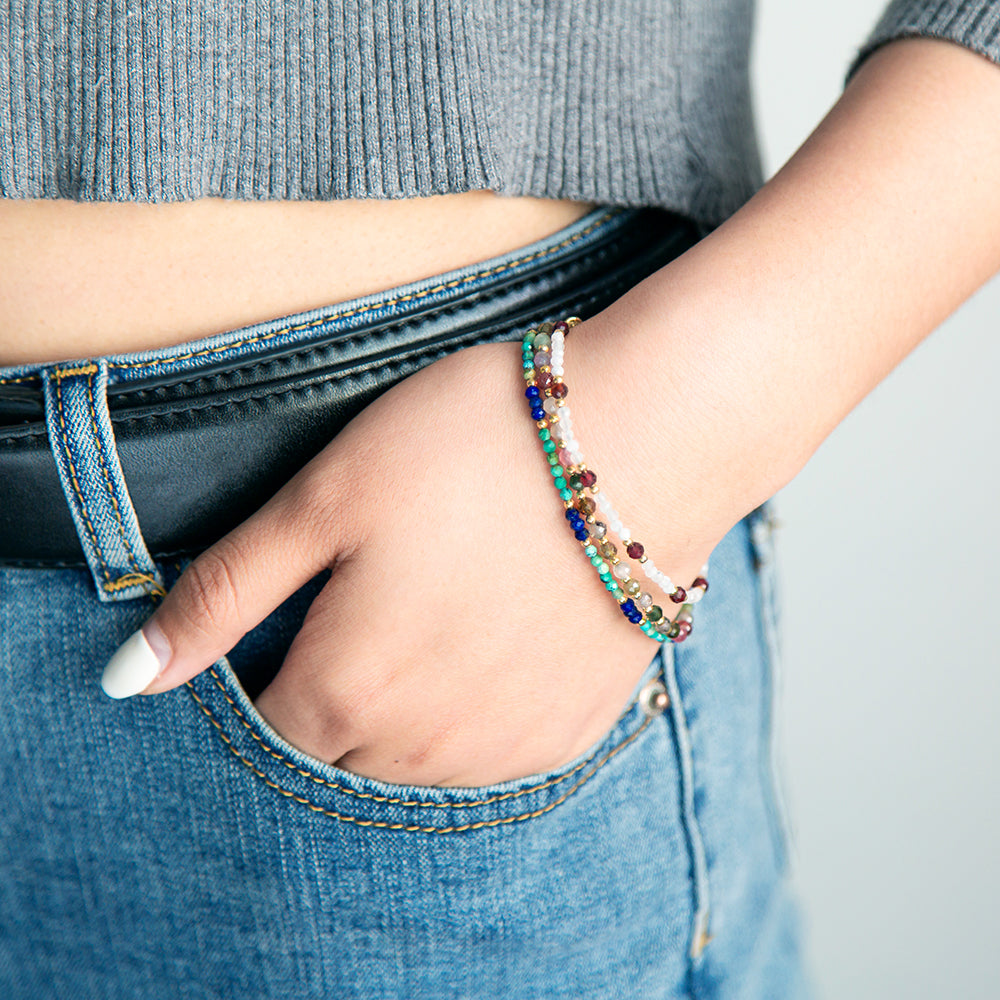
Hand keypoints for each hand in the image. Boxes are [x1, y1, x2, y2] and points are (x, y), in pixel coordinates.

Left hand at [107, 331, 713, 786]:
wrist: (642, 441)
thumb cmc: (473, 450)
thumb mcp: (324, 498)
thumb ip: (223, 597)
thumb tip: (128, 678)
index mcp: (346, 691)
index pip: (267, 730)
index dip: (269, 671)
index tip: (305, 610)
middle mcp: (421, 746)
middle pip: (341, 751)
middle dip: (338, 689)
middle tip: (383, 594)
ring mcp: (502, 748)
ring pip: (415, 759)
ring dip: (409, 705)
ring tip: (446, 605)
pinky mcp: (568, 732)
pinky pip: (492, 753)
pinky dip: (477, 709)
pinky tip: (500, 633)